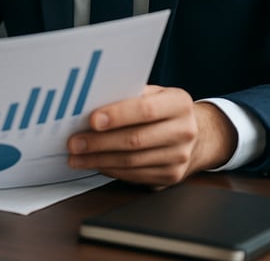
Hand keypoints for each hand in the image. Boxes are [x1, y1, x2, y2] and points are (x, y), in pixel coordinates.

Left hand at [66, 85, 237, 185]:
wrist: (195, 133)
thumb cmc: (162, 108)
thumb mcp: (153, 92)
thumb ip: (128, 93)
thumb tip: (90, 100)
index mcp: (179, 103)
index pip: (145, 110)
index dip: (117, 115)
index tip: (92, 120)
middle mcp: (184, 131)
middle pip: (135, 140)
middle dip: (99, 142)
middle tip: (74, 142)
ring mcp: (179, 157)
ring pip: (133, 161)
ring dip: (99, 160)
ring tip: (77, 156)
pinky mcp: (172, 176)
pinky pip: (136, 175)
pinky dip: (111, 170)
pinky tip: (95, 164)